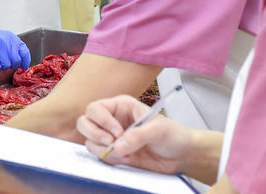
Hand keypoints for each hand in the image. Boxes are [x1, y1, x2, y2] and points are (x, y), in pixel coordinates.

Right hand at [0, 21, 30, 69]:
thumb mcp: (7, 39)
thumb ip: (16, 49)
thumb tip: (23, 64)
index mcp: (12, 37)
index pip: (24, 52)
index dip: (25, 61)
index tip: (23, 66)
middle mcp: (6, 41)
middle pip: (16, 61)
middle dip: (12, 64)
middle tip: (5, 60)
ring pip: (6, 65)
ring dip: (2, 65)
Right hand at [77, 94, 194, 173]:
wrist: (180, 156)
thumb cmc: (172, 135)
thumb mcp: (159, 130)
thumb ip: (138, 135)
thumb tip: (118, 145)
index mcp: (121, 106)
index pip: (96, 108)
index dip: (102, 121)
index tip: (118, 133)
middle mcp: (112, 120)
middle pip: (85, 122)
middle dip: (94, 134)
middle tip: (110, 142)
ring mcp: (111, 138)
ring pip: (89, 141)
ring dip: (104, 150)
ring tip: (125, 154)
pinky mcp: (113, 153)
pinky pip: (100, 156)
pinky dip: (110, 160)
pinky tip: (126, 159)